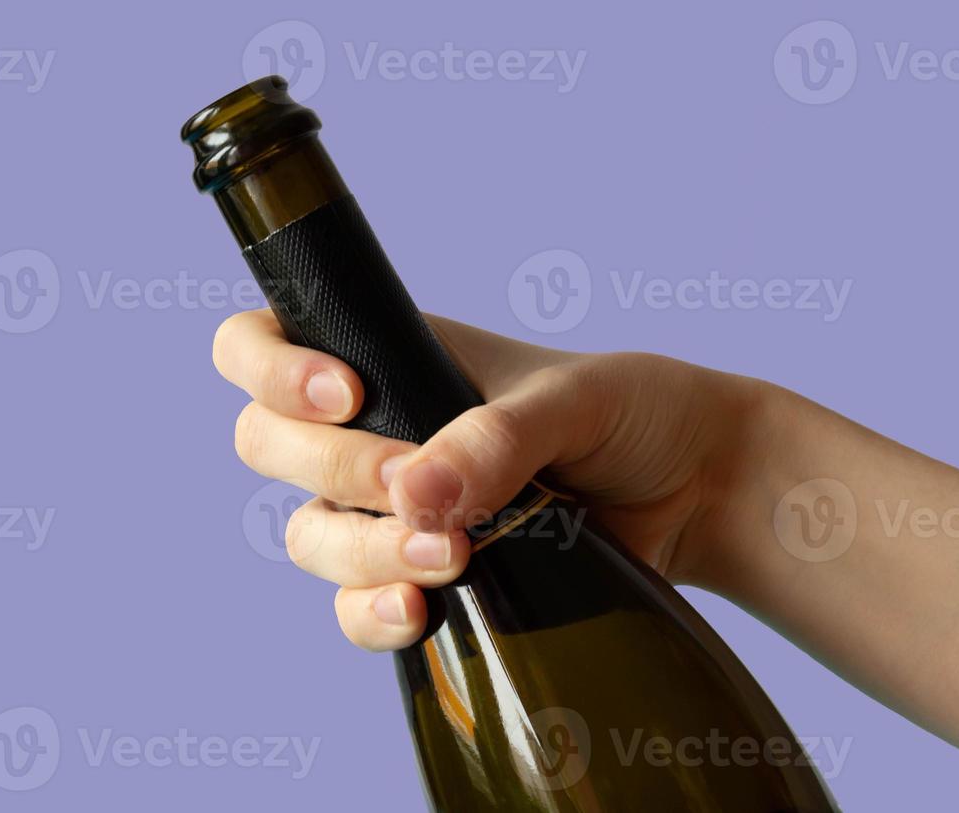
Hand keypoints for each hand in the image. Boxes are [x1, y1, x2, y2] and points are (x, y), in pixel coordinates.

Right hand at [212, 309, 769, 651]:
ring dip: (362, 550)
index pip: (260, 345)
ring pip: (309, 534)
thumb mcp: (574, 399)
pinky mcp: (420, 578)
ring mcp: (388, 509)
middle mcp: (371, 430)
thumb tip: (414, 496)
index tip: (345, 397)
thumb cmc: (636, 411)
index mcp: (390, 356)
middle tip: (416, 484)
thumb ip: (496, 436)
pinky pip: (353, 608)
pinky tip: (420, 613)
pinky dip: (372, 614)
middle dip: (333, 469)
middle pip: (267, 446)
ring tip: (449, 558)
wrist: (698, 490)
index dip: (270, 370)